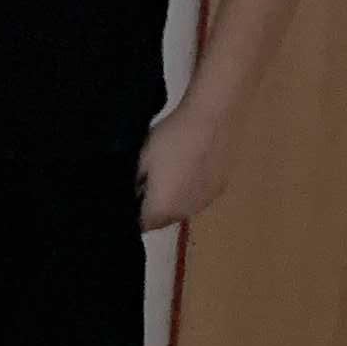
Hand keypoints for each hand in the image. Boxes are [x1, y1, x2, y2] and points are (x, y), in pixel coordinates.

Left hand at [136, 97, 235, 229]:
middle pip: (162, 221)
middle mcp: (185, 212)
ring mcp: (204, 202)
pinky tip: (186, 172)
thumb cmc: (170, 138)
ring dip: (171, 203)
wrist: (209, 120)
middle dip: (151, 210)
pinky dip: (188, 193)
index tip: (128, 200)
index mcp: (163, 209)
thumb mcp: (141, 159)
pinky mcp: (218, 190)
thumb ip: (132, 183)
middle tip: (144, 187)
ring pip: (181, 211)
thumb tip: (129, 195)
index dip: (132, 216)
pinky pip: (196, 199)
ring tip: (167, 178)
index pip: (142, 226)